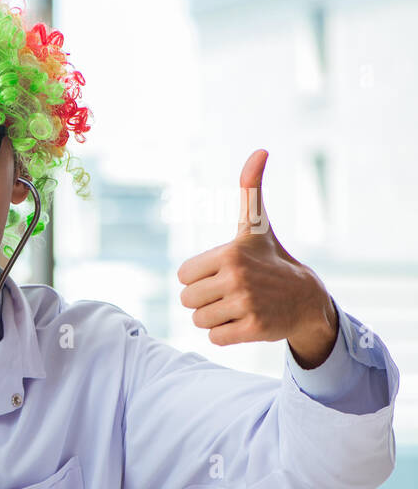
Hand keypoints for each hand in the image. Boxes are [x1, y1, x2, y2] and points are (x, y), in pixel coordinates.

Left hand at [176, 149, 337, 367]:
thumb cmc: (272, 258)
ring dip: (214, 318)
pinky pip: (215, 338)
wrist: (306, 297)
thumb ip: (250, 189)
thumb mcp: (256, 225)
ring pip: (199, 321)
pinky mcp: (253, 330)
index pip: (182, 276)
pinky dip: (225, 334)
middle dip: (203, 299)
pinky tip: (245, 321)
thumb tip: (260, 150)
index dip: (198, 277)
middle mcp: (237, 279)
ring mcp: (246, 305)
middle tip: (230, 292)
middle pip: (187, 300)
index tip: (223, 272)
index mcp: (230, 253)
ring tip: (238, 306)